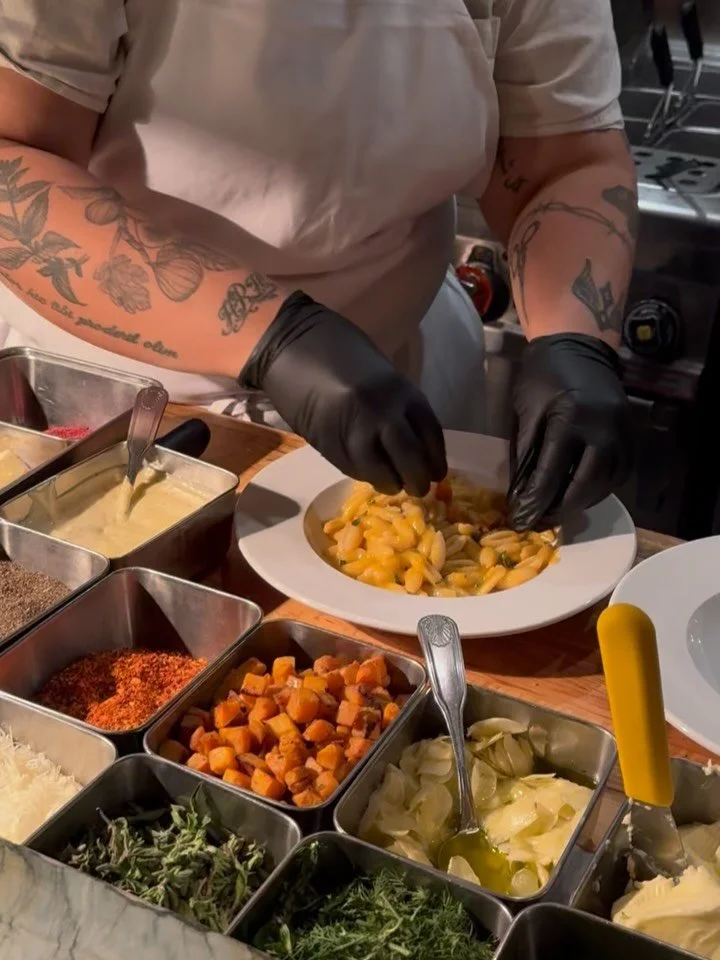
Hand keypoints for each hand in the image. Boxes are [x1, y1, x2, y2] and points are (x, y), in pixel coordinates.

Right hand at [240, 292, 446, 494]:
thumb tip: (413, 440)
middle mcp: (383, 412)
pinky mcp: (327, 442)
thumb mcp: (382, 373)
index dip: (436, 458)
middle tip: (418, 487)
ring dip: (390, 483)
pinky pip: (352, 468)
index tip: (436, 472)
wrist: (293, 345)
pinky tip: (370, 475)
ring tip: (392, 485)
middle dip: (417, 478)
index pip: (430, 433)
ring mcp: (354, 430)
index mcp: (401, 391)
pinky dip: (365, 476)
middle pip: (410, 457)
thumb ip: (398, 403)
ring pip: (381, 470)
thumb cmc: (340, 351)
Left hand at [507, 334, 631, 529]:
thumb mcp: (526, 412)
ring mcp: (622, 431)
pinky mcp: (630, 433)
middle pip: (585, 485)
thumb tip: (521, 496)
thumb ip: (526, 455)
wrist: (577, 345)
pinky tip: (580, 493)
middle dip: (561, 508)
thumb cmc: (543, 376)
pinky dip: (599, 488)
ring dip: (581, 501)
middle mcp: (602, 428)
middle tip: (541, 521)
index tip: (520, 520)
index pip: (551, 474)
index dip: (534, 502)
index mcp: (570, 418)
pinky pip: (619, 472)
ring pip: (606, 482)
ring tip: (557, 510)